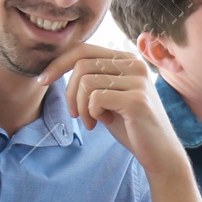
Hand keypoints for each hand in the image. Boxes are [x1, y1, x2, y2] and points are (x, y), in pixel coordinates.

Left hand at [36, 44, 182, 175]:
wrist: (158, 151)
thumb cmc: (130, 124)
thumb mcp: (108, 96)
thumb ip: (92, 78)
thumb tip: (56, 66)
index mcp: (127, 59)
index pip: (84, 49)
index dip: (59, 63)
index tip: (43, 80)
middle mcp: (135, 64)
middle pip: (81, 65)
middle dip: (69, 92)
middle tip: (77, 114)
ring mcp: (138, 80)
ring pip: (86, 82)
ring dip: (81, 106)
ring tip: (92, 121)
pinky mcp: (136, 99)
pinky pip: (95, 99)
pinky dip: (92, 113)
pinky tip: (104, 122)